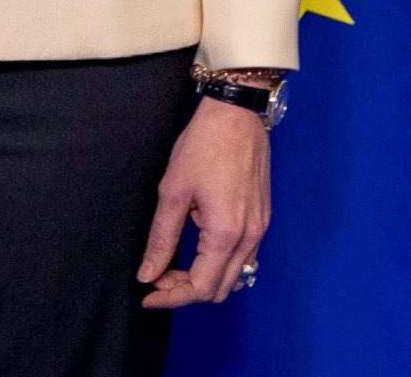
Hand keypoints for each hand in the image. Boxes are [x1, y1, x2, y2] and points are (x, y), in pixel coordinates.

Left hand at [138, 96, 270, 305]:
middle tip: (157, 276)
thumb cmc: (202, 146)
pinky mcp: (263, 218)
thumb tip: (148, 273)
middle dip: (187, 290)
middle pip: (221, 288)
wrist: (236, 114)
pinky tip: (197, 244)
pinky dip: (219, 261)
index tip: (148, 294)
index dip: (172, 297)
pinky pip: (244, 256)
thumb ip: (162, 238)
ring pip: (235, 275)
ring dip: (204, 276)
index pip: (202, 287)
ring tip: (172, 262)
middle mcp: (250, 237)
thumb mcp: (173, 191)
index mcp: (226, 234)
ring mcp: (260, 229)